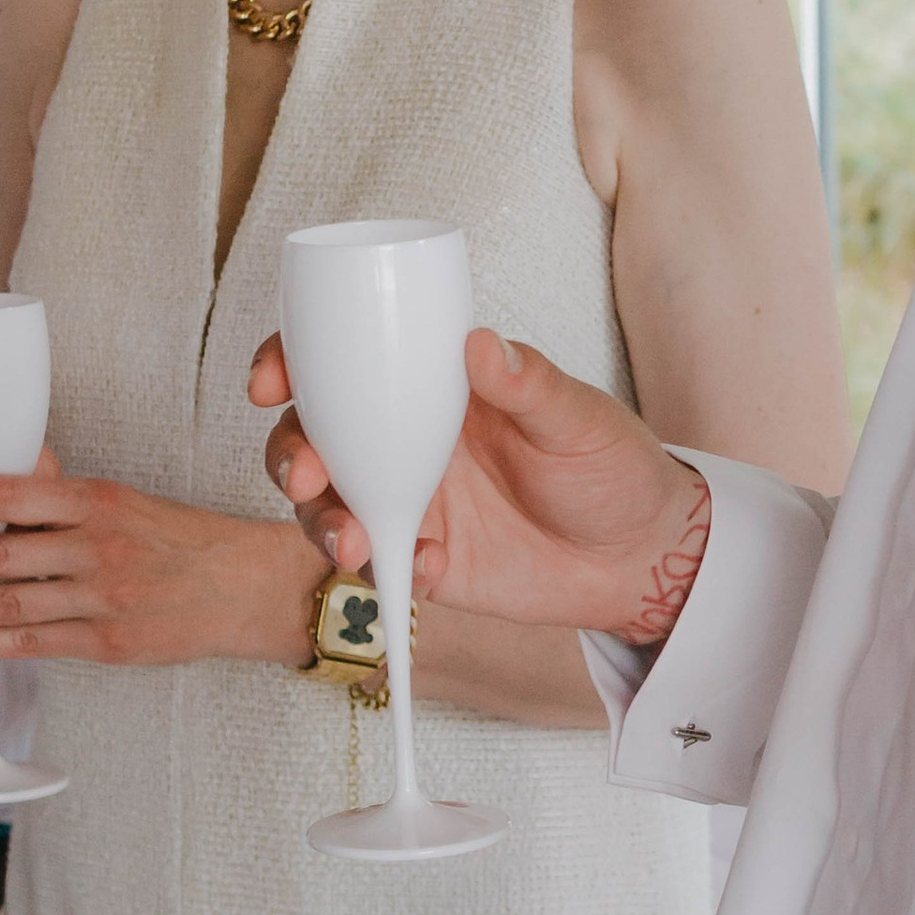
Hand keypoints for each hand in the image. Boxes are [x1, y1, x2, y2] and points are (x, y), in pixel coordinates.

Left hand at [0, 463, 310, 666]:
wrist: (244, 586)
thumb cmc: (178, 538)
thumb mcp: (123, 501)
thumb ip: (61, 503)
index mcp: (97, 499)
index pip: (6, 491)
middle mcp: (96, 547)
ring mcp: (101, 599)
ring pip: (6, 604)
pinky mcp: (108, 644)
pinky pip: (33, 644)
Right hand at [252, 324, 712, 641]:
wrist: (641, 555)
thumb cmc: (613, 467)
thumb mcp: (580, 417)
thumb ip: (530, 384)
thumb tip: (480, 344)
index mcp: (435, 387)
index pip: (345, 364)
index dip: (293, 363)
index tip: (273, 379)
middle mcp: (409, 441)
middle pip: (315, 439)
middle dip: (290, 454)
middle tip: (308, 474)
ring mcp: (414, 503)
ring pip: (331, 507)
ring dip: (323, 522)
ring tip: (353, 542)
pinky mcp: (429, 561)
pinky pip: (385, 567)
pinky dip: (392, 571)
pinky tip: (431, 569)